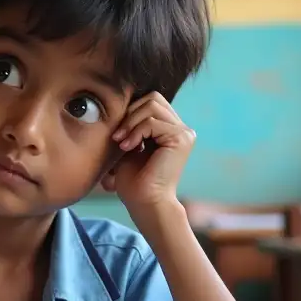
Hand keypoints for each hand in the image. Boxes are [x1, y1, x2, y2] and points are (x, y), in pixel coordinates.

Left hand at [101, 92, 195, 214]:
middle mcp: (181, 128)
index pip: (150, 100)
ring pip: (152, 106)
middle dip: (129, 114)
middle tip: (117, 136)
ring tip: (122, 143)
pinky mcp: (182, 138)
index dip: (130, 110)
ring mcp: (184, 132)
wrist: (143, 202)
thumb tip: (118, 99)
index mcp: (170, 128)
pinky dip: (136, 132)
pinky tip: (128, 147)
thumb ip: (131, 123)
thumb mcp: (129, 143)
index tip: (116, 132)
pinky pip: (153, 122)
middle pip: (152, 98)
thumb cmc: (133, 179)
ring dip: (130, 123)